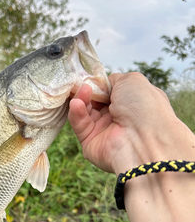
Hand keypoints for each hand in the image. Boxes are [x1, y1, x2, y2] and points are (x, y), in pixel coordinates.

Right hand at [68, 72, 186, 174]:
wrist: (144, 140)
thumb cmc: (144, 106)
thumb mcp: (132, 81)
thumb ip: (114, 79)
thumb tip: (103, 84)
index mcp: (132, 103)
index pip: (110, 91)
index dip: (100, 84)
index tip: (91, 78)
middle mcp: (119, 117)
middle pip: (95, 101)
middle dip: (88, 90)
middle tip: (83, 83)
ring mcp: (104, 130)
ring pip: (85, 111)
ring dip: (82, 99)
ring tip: (84, 91)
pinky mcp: (90, 142)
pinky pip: (80, 125)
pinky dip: (77, 113)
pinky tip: (77, 103)